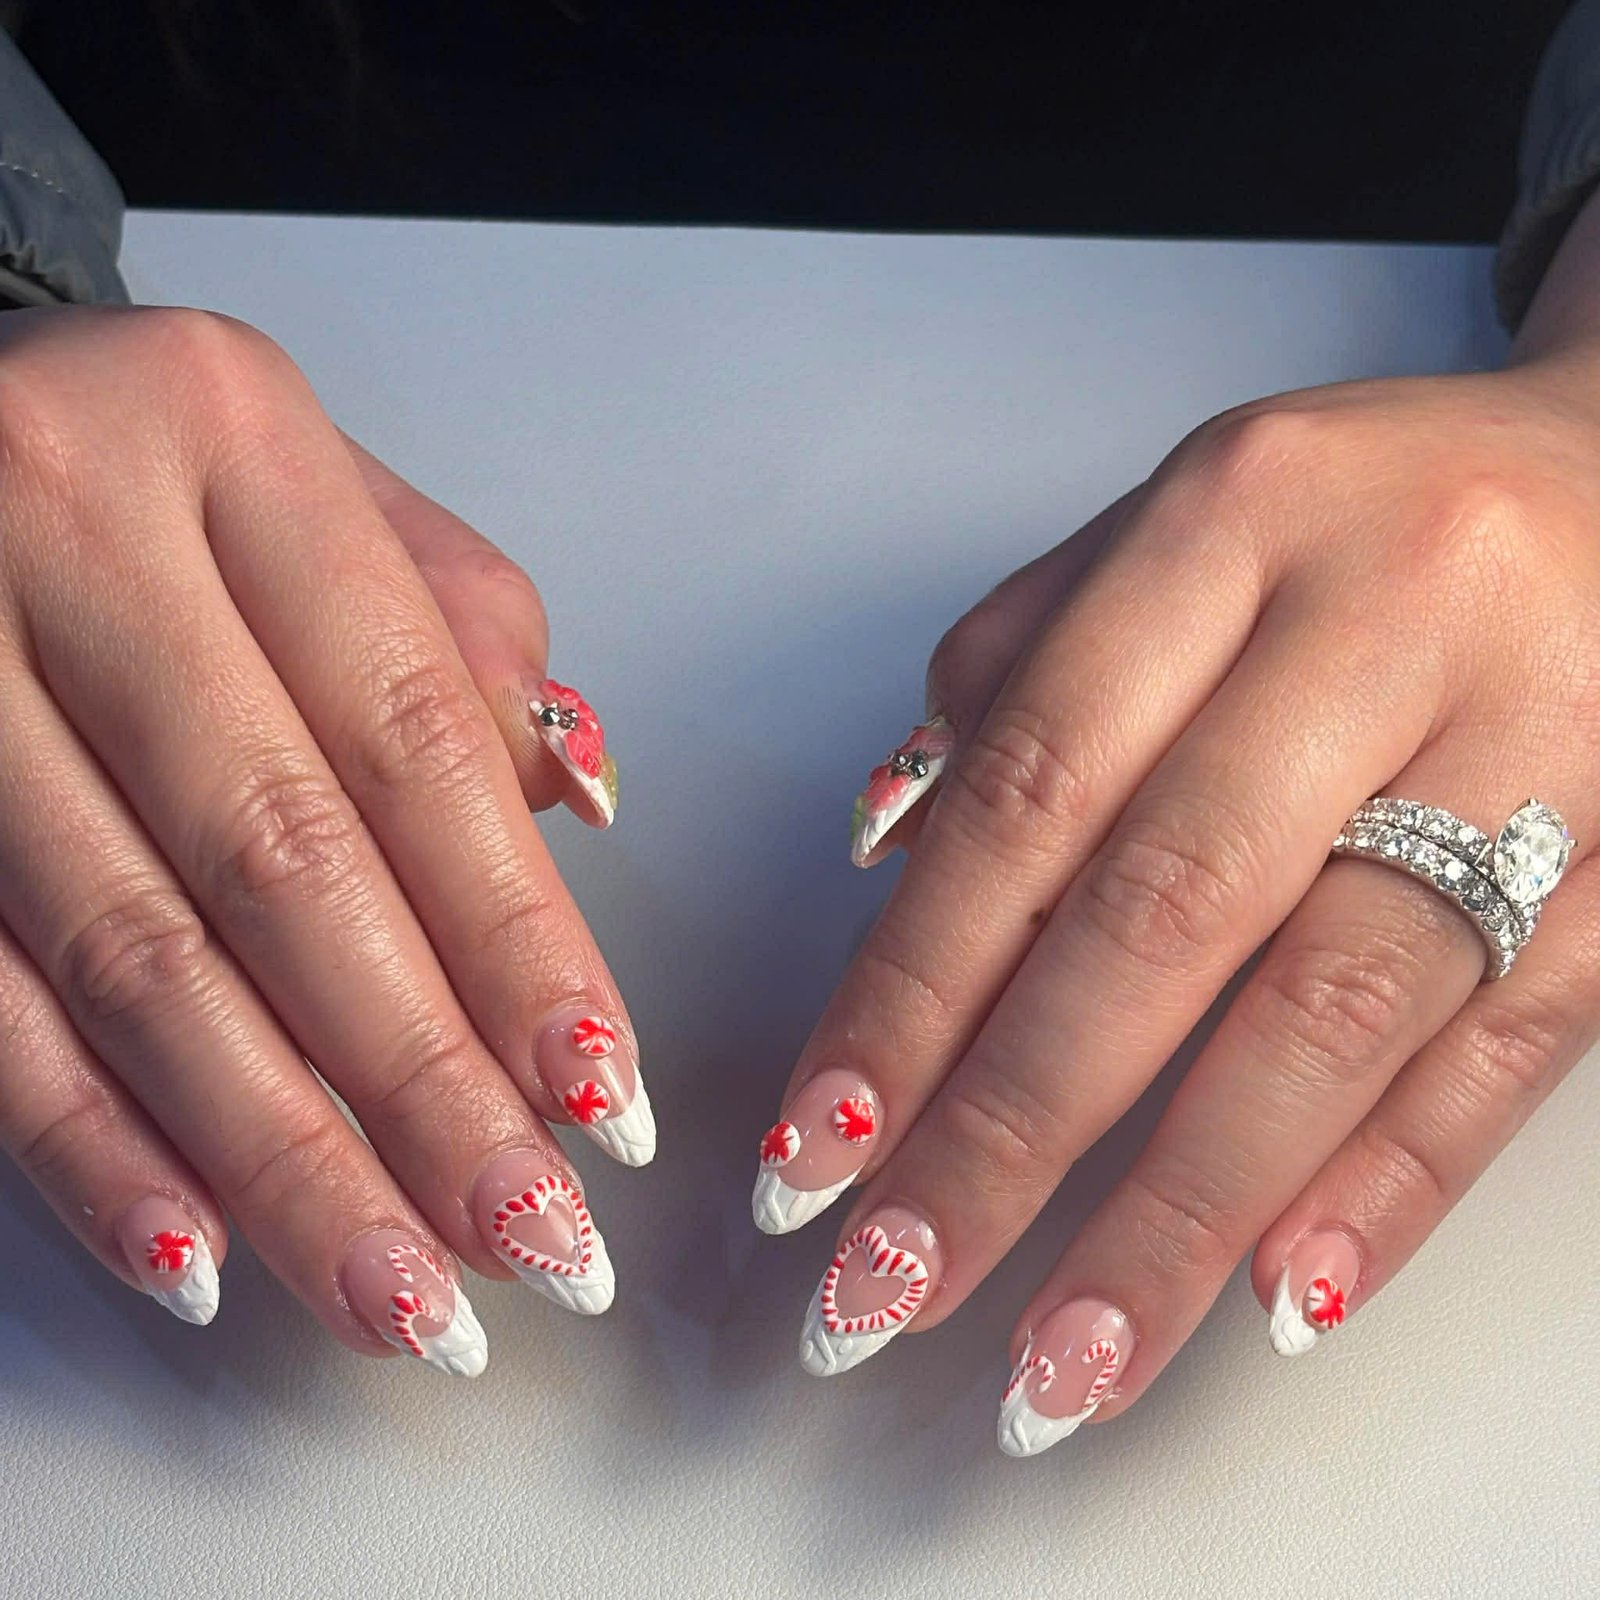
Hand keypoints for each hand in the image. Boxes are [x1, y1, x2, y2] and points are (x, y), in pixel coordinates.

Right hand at [0, 305, 648, 1371]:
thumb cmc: (155, 464)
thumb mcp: (321, 493)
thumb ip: (459, 648)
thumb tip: (585, 812)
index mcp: (227, 438)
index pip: (410, 740)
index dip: (514, 935)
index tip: (603, 1093)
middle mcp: (64, 530)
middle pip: (279, 868)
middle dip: (419, 1084)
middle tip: (534, 1239)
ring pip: (129, 960)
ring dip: (277, 1158)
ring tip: (400, 1294)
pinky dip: (89, 1147)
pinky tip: (201, 1255)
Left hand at [755, 334, 1599, 1446]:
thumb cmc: (1352, 521)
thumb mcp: (1170, 536)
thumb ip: (1018, 676)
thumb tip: (887, 856)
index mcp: (1232, 524)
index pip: (1031, 794)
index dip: (912, 986)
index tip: (819, 1143)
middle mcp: (1385, 622)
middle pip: (1165, 915)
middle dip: (1009, 1128)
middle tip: (890, 1285)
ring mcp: (1541, 741)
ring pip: (1338, 1004)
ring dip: (1182, 1210)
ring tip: (1059, 1362)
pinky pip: (1516, 1038)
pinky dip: (1396, 1177)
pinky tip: (1281, 1296)